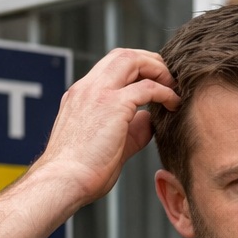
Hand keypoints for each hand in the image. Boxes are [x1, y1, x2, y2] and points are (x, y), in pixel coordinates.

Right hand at [32, 47, 180, 206]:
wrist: (64, 181)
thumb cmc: (82, 172)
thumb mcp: (110, 143)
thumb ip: (131, 128)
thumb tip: (150, 119)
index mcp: (82, 95)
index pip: (112, 67)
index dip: (138, 69)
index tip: (156, 82)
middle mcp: (87, 88)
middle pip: (123, 55)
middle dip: (151, 62)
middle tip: (170, 79)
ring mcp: (98, 93)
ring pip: (132, 60)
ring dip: (158, 70)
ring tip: (174, 87)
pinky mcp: (112, 105)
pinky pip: (146, 87)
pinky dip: (165, 91)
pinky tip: (174, 104)